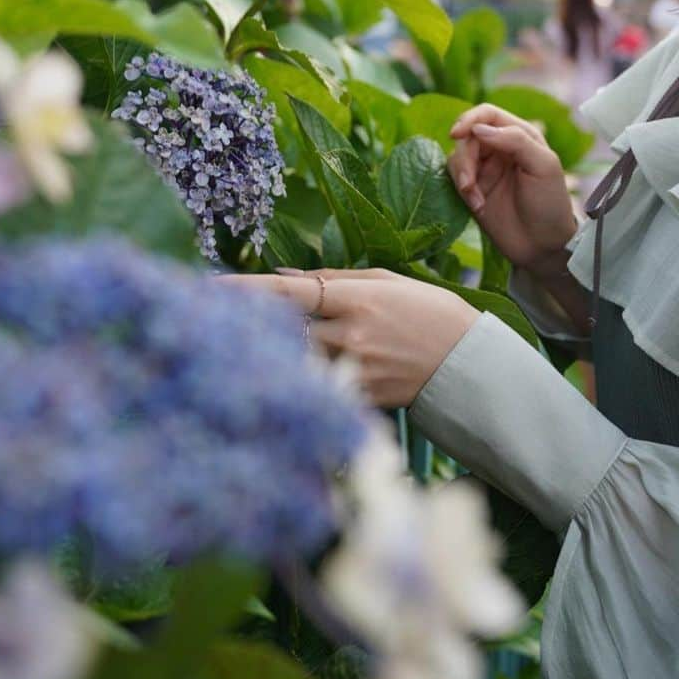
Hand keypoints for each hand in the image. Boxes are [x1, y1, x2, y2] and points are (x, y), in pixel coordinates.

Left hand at [218, 268, 477, 408]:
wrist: (470, 363)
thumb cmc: (429, 311)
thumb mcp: (385, 281)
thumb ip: (333, 279)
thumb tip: (281, 278)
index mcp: (356, 299)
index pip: (288, 293)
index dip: (245, 290)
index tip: (208, 287)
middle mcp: (350, 336)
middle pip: (282, 334)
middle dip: (249, 328)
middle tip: (212, 321)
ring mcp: (354, 372)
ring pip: (295, 365)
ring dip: (269, 356)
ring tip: (241, 349)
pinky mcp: (360, 399)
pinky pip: (318, 388)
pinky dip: (299, 381)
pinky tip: (280, 377)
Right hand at [447, 104, 578, 273]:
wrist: (543, 246)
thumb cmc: (551, 204)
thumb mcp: (543, 166)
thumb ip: (516, 140)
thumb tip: (479, 129)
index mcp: (519, 135)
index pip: (487, 114)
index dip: (469, 119)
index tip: (457, 133)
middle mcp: (499, 148)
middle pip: (467, 136)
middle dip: (465, 157)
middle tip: (468, 182)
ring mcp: (484, 169)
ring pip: (457, 156)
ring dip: (462, 175)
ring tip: (475, 198)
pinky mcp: (473, 190)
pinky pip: (454, 178)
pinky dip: (462, 190)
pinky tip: (478, 206)